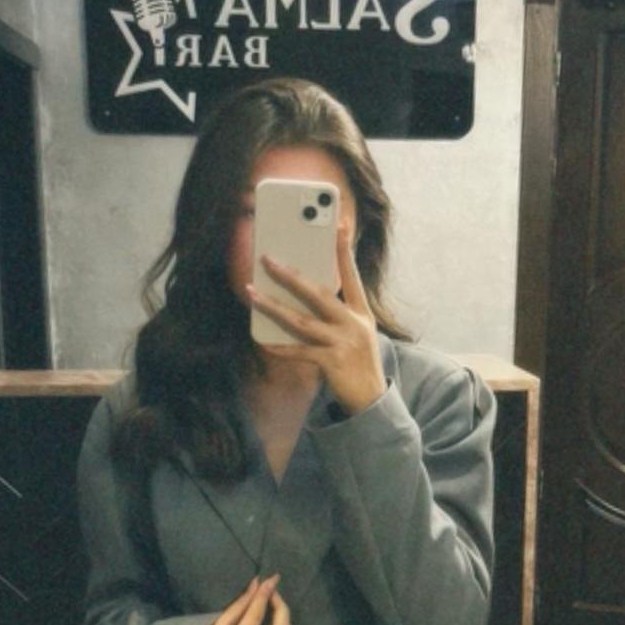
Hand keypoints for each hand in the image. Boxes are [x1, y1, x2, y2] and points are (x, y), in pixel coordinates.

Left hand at [246, 226, 386, 414]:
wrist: (372, 400)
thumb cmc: (358, 360)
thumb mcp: (357, 331)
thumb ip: (337, 312)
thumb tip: (303, 290)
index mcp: (362, 313)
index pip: (352, 276)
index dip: (344, 250)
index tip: (338, 224)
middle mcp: (354, 325)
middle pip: (320, 294)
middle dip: (291, 275)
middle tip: (268, 259)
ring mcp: (343, 344)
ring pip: (302, 321)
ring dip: (273, 306)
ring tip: (251, 292)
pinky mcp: (331, 364)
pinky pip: (298, 352)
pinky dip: (279, 346)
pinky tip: (262, 340)